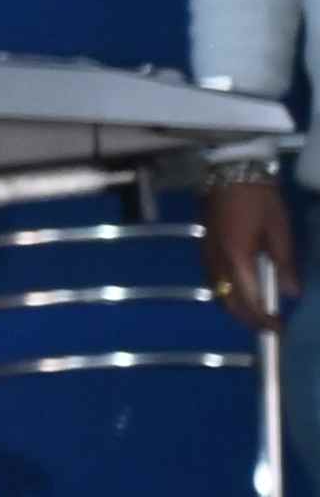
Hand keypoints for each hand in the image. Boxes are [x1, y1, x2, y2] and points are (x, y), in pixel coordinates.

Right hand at [203, 169, 298, 329]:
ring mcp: (207, 254)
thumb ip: (285, 264)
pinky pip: (214, 279)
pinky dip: (228, 292)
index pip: (249, 301)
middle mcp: (217, 261)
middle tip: (268, 325)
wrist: (231, 168)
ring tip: (257, 309)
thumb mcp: (280, 230)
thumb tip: (291, 293)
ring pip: (219, 292)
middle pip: (229, 303)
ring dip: (236, 307)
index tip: (278, 328)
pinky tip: (242, 288)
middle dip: (248, 319)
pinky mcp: (205, 246)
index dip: (263, 320)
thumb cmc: (259, 197)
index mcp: (237, 258)